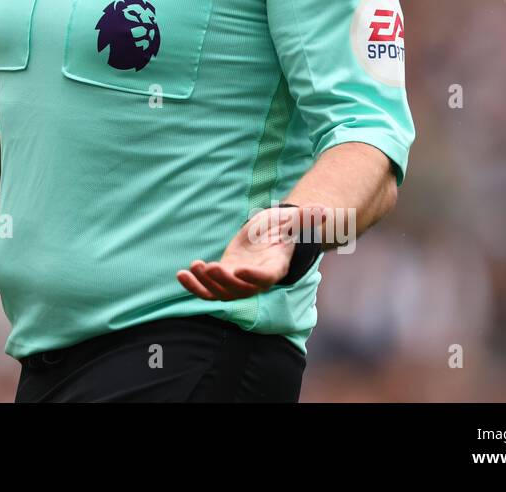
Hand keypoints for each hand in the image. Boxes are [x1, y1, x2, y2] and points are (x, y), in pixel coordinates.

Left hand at [176, 205, 324, 300]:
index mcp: (274, 267)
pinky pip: (207, 290)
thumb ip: (305, 219)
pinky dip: (193, 286)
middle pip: (240, 290)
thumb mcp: (291, 220)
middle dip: (223, 281)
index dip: (254, 277)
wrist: (266, 236)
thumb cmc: (281, 228)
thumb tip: (324, 211)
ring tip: (193, 268)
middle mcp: (255, 280)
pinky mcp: (223, 279)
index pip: (266, 278)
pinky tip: (181, 274)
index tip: (239, 269)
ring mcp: (238, 282)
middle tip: (209, 267)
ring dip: (205, 285)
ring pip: (221, 294)